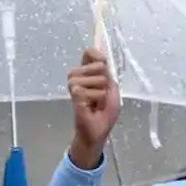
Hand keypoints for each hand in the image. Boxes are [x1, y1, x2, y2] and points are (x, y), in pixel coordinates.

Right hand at [67, 49, 119, 169]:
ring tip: (98, 100)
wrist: (97, 131)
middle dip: (105, 78)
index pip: (88, 54)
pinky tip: (93, 105)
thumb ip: (108, 74)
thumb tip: (102, 59)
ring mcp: (74, 86)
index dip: (94, 54)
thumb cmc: (104, 112)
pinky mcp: (74, 96)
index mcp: (88, 74)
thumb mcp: (112, 90)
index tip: (102, 61)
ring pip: (92, 76)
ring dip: (101, 90)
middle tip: (103, 93)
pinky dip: (97, 97)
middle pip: (95, 64)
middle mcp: (78, 77)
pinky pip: (87, 89)